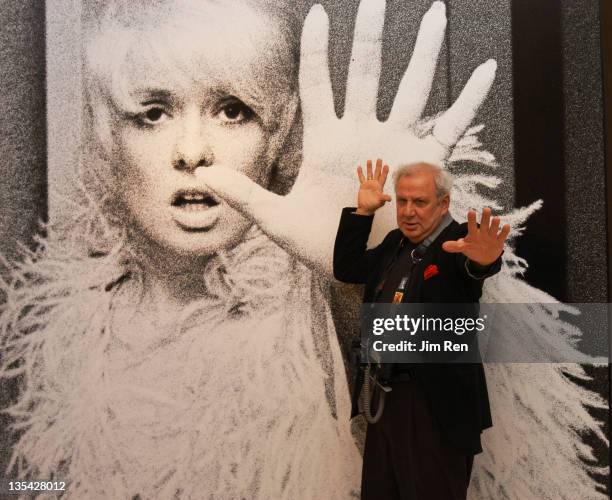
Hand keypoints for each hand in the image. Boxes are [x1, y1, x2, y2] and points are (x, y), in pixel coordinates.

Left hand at [194, 0, 496, 273]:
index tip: (318, 15)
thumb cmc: (321, 247)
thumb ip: (242, 195)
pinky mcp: (426, 164)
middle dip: (370, 35)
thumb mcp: (276, 221)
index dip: (317, 52)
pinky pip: (453, 125)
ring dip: (424, 52)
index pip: (319, 86)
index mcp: (328, 142)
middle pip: (366, 74)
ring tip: (436, 14)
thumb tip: (200, 174)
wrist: (363, 272)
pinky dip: (470, 101)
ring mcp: (397, 145)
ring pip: (413, 88)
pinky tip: (484, 71)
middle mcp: (364, 135)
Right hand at [355, 159, 391, 215]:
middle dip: (378, 166)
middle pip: (377, 173)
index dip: (385, 172)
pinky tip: (359, 167)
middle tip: (379, 159)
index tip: (386, 165)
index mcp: (380, 187)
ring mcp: (369, 184)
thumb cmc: (374, 205)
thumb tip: (390, 198)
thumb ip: (384, 198)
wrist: (366, 208)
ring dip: (369, 168)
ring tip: (369, 160)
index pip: (383, 177)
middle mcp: (375, 184)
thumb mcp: (380, 202)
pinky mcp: (363, 186)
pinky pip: (361, 178)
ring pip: (369, 174)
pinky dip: (360, 173)